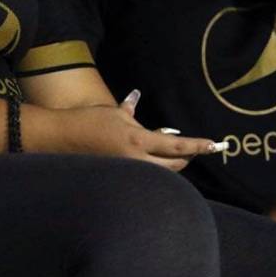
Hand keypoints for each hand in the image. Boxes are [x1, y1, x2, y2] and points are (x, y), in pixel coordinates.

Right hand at [41, 103, 221, 170]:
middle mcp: (136, 161)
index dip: (197, 146)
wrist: (62, 139)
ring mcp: (128, 173)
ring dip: (171, 167)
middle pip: (174, 166)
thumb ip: (130, 109)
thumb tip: (136, 96)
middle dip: (186, 158)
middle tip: (192, 151)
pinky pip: (145, 178)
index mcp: (138, 140)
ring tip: (174, 158)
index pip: (175, 146)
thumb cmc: (87, 122)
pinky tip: (151, 165)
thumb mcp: (113, 113)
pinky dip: (153, 172)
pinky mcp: (120, 180)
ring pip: (161, 176)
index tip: (213, 145)